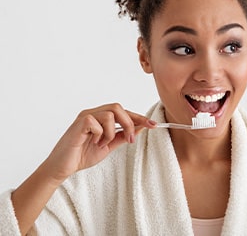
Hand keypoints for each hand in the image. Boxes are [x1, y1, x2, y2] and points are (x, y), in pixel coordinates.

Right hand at [41, 103, 155, 182]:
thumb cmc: (82, 155)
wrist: (63, 167)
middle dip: (129, 124)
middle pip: (118, 107)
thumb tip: (140, 128)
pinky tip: (93, 143)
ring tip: (103, 144)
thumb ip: (122, 136)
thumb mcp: (108, 146)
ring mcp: (85, 117)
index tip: (154, 125)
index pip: (123, 112)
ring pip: (110, 114)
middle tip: (129, 140)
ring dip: (112, 132)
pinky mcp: (79, 123)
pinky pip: (97, 122)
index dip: (139, 118)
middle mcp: (93, 113)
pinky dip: (100, 135)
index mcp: (101, 117)